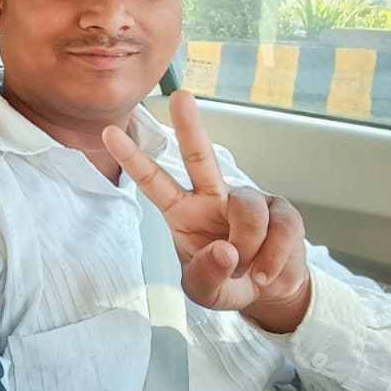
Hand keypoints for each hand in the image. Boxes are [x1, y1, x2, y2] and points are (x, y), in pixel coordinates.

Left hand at [101, 90, 310, 332]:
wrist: (270, 293)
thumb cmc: (228, 282)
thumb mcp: (206, 293)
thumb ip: (208, 276)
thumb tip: (227, 250)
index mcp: (182, 211)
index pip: (153, 181)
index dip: (132, 158)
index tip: (109, 132)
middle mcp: (212, 197)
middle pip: (199, 156)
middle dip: (190, 126)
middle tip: (181, 97)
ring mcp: (247, 198)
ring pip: (248, 209)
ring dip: (250, 247)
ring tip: (249, 270)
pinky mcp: (281, 209)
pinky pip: (280, 227)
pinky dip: (274, 258)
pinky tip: (268, 271)